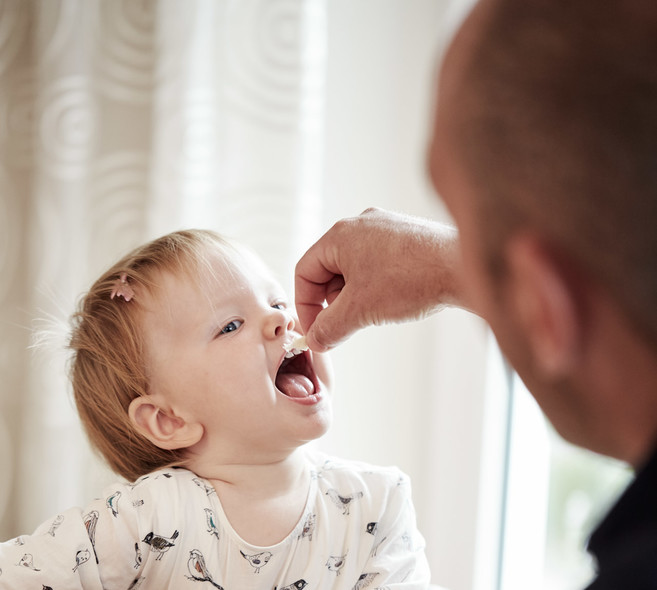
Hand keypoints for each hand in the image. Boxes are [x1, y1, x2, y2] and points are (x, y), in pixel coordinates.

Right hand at [294, 207, 463, 350]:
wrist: (462, 266)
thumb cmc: (412, 278)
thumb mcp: (360, 310)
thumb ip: (330, 328)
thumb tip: (317, 340)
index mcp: (340, 235)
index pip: (304, 271)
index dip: (305, 306)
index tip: (316, 330)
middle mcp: (361, 226)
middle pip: (328, 270)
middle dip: (332, 303)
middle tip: (343, 327)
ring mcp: (386, 229)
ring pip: (354, 269)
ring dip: (354, 296)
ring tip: (371, 314)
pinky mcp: (406, 238)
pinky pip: (378, 264)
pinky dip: (376, 286)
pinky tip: (392, 301)